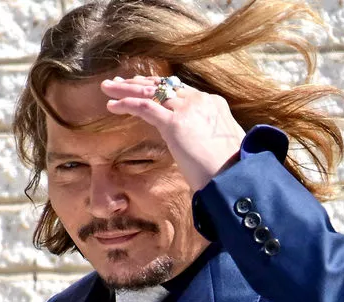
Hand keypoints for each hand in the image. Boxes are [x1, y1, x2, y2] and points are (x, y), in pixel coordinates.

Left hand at [100, 76, 245, 190]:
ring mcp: (187, 109)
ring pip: (150, 92)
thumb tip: (201, 144)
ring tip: (108, 88)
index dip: (160, 87)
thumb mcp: (225, 145)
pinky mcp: (174, 122)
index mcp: (214, 104)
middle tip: (121, 82)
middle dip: (140, 82)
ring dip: (126, 89)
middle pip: (163, 86)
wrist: (235, 176)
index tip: (146, 87)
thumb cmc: (232, 170)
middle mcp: (200, 101)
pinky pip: (144, 107)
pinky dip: (126, 104)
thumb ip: (210, 137)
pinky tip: (112, 106)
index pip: (181, 90)